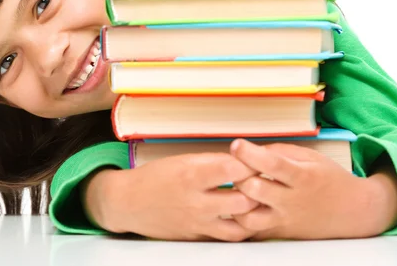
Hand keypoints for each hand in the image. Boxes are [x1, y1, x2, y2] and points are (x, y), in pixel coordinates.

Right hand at [83, 153, 259, 240]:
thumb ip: (212, 162)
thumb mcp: (182, 161)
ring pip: (242, 225)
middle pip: (244, 199)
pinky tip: (247, 218)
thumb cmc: (155, 177)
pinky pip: (227, 236)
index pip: (234, 168)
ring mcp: (199, 223)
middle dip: (260, 189)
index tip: (261, 159)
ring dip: (254, 213)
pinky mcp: (198, 237)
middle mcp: (197, 201)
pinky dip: (241, 227)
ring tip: (260, 202)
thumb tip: (241, 162)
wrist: (129, 203)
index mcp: (192, 175)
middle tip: (268, 181)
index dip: (252, 162)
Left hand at [229, 140, 382, 239]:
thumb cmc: (329, 179)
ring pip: (248, 216)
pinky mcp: (278, 233)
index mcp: (302, 177)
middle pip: (255, 190)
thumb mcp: (310, 157)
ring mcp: (284, 220)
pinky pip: (251, 231)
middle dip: (238, 176)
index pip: (272, 164)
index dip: (250, 154)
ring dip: (235, 201)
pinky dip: (239, 218)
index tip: (236, 145)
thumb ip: (280, 152)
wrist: (353, 211)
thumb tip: (250, 150)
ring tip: (236, 188)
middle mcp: (292, 201)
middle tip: (233, 167)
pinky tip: (237, 205)